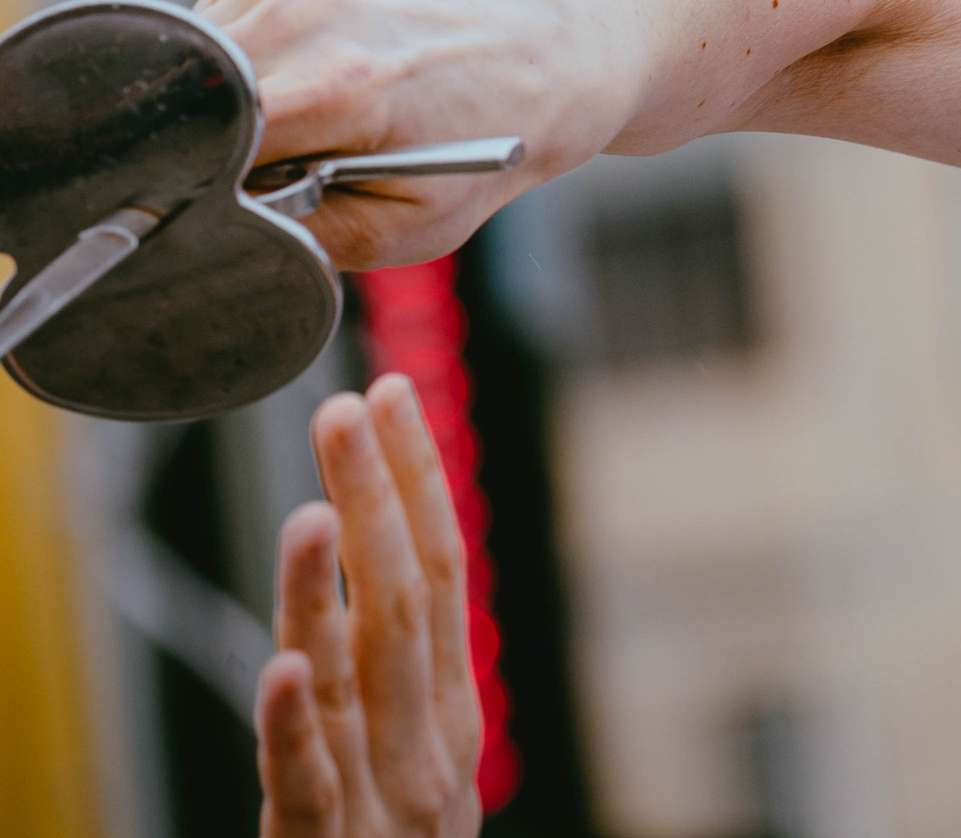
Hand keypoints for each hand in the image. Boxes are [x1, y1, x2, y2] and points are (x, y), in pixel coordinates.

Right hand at [199, 0, 613, 269]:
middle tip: (285, 157)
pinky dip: (240, 52)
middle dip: (214, 140)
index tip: (241, 199)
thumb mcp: (411, 227)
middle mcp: (301, 17)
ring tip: (312, 106)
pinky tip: (308, 61)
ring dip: (226, 94)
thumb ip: (304, 241)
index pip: (200, 148)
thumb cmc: (483, 140)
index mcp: (335, 89)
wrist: (541, 45)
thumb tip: (224, 237)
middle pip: (189, 104)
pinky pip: (212, 20)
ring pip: (191, 61)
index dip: (204, 184)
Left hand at [254, 377, 482, 837]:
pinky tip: (283, 664)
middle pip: (409, 600)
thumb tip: (359, 553)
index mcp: (448, 716)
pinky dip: (295, 724)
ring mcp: (378, 803)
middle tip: (350, 402)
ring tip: (313, 503)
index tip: (393, 393)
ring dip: (334, 584)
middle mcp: (426, 747)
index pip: (441, 571)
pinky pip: (307, 784)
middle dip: (384, 495)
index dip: (418, 478)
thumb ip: (384, 678)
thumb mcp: (404, 766)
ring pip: (361, 675)